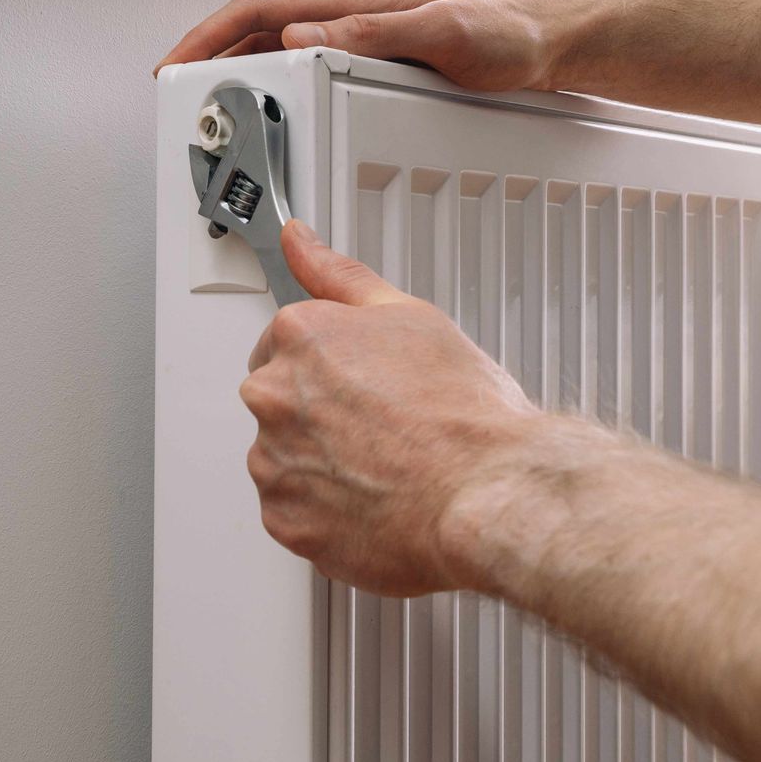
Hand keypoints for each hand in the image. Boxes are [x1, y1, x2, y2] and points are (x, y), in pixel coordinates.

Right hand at [157, 0, 610, 93]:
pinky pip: (314, 64)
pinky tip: (283, 110)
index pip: (260, 8)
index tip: (176, 65)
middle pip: (260, 28)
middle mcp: (353, 11)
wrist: (550, 37)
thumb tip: (301, 39)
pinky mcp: (381, 54)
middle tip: (184, 99)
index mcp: (355, 0)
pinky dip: (284, 87)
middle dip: (212, 59)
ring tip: (221, 112)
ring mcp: (365, 31)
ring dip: (245, 74)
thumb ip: (370, 34)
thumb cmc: (505, 31)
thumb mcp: (440, 35)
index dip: (209, 36)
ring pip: (284, 47)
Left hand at [240, 220, 544, 596]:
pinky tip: (374, 500)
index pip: (287, 342)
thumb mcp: (408, 313)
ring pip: (285, 459)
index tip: (365, 383)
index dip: (333, 364)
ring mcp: (275, 463)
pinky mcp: (286, 522)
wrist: (486, 493)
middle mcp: (274, 398)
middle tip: (383, 425)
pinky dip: (325, 512)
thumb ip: (338, 274)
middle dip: (321, 412)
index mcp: (300, 337)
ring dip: (322, 463)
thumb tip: (299, 239)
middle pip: (282, 401)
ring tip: (386, 467)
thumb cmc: (461, 412)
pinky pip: (295, 512)